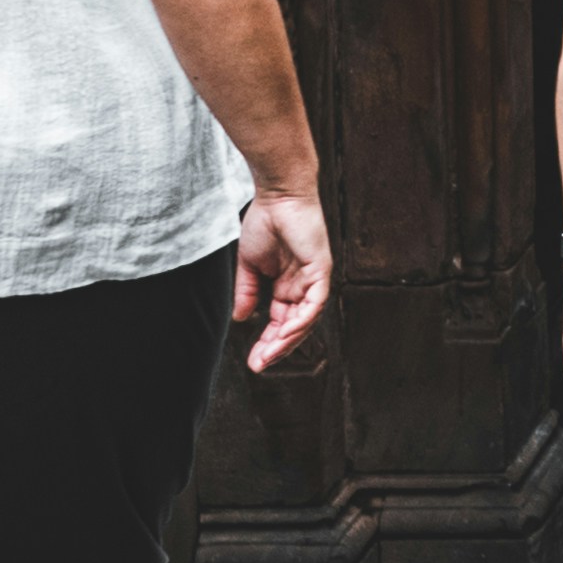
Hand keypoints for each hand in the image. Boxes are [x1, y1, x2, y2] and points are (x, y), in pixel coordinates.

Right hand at [232, 185, 334, 373]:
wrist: (277, 196)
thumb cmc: (265, 224)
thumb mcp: (249, 266)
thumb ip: (247, 293)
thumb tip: (241, 320)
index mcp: (288, 285)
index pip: (281, 322)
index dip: (268, 342)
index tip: (253, 361)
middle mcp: (304, 285)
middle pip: (295, 325)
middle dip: (277, 348)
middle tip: (259, 365)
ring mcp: (314, 278)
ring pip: (307, 318)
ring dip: (289, 339)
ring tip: (270, 355)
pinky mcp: (321, 268)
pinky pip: (315, 301)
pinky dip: (303, 319)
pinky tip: (286, 334)